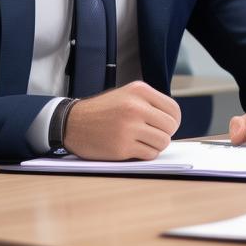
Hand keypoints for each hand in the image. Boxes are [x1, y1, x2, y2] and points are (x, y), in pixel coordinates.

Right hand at [64, 81, 180, 159]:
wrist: (71, 122)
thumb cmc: (103, 110)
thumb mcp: (127, 95)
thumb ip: (149, 103)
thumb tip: (173, 120)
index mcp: (139, 91)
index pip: (173, 110)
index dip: (174, 121)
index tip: (166, 126)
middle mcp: (135, 107)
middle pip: (170, 127)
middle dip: (165, 133)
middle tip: (153, 135)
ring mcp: (129, 128)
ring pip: (163, 142)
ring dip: (156, 145)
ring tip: (143, 141)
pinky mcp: (122, 147)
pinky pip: (150, 154)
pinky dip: (146, 154)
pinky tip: (134, 148)